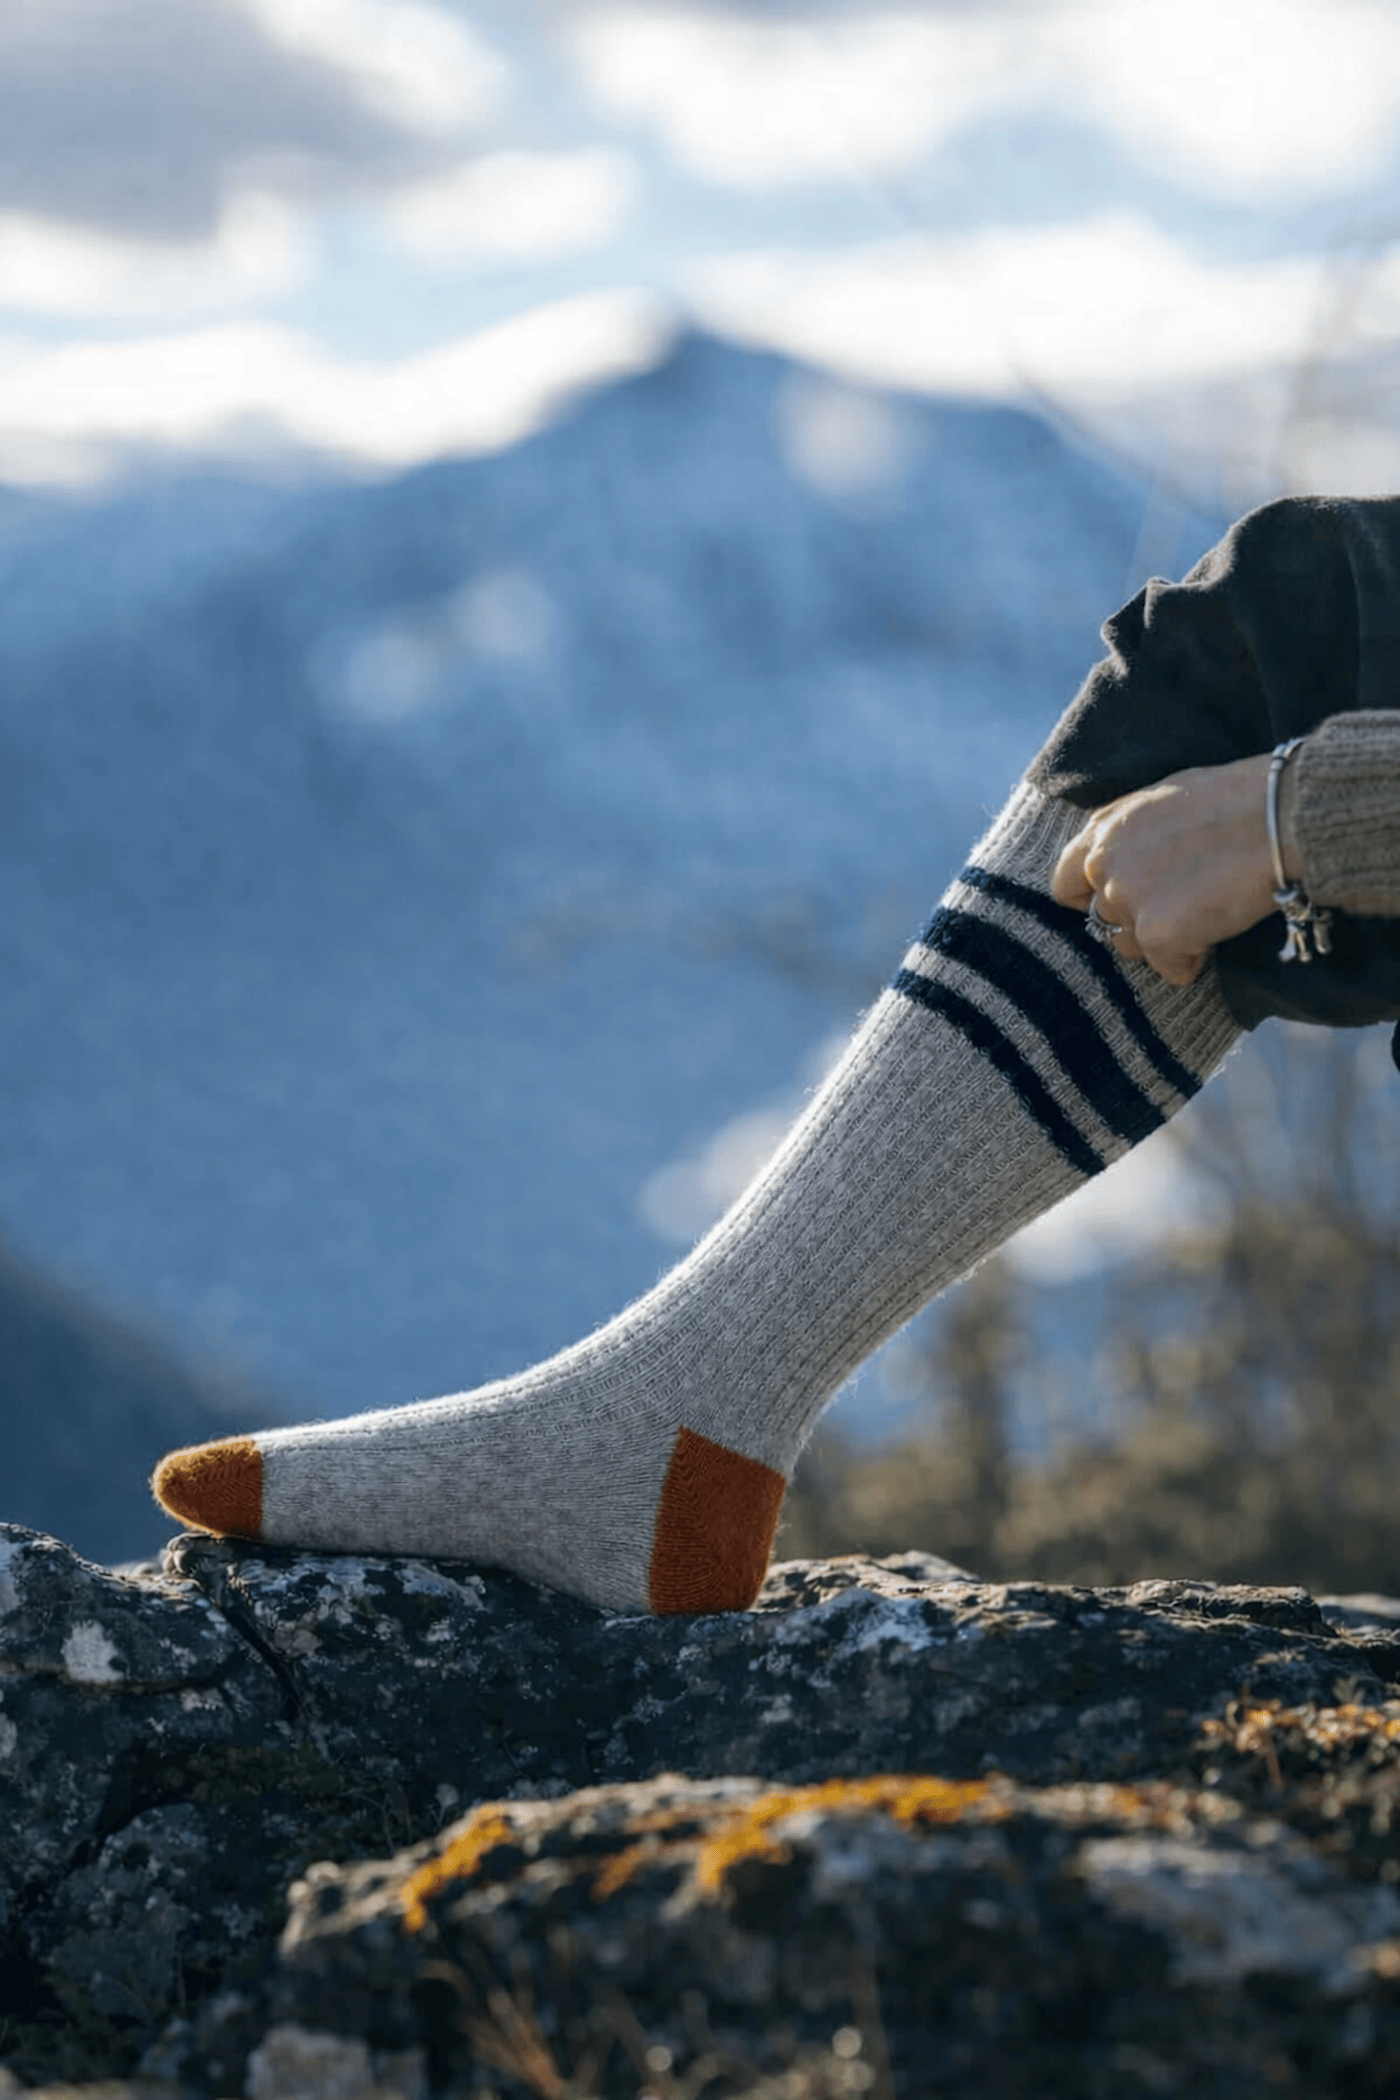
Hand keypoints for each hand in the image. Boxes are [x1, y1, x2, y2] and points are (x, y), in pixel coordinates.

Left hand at [1051, 753, 1285, 985]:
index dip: (1092, 900)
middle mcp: (1103, 863)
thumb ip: (1135, 831)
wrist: (1280, 817)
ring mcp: (1126, 899)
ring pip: (1131, 948)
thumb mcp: (1169, 797)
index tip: (1124, 905)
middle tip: (1184, 905)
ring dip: (1164, 942)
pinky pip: (1170, 969)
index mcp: (1103, 828)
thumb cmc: (1240, 799)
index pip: (1065, 883)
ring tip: (1206, 909)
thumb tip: (1132, 853)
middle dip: (1138, 922)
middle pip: (1102, 922)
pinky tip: (1220, 926)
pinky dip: (1195, 959)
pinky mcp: (1156, 933)